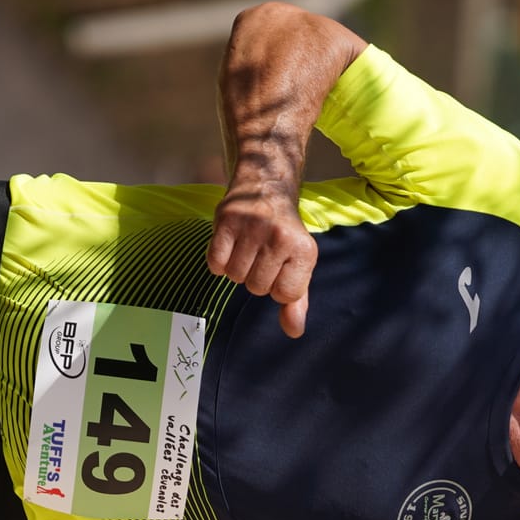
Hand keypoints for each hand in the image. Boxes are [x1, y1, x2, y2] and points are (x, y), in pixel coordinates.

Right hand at [208, 184, 315, 337]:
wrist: (266, 187)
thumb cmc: (283, 234)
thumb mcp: (298, 264)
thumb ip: (296, 300)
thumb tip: (294, 332)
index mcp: (305, 250)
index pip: (285, 295)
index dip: (278, 287)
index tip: (280, 267)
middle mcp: (280, 237)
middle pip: (257, 288)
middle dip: (256, 278)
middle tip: (261, 255)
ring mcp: (253, 227)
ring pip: (235, 277)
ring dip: (237, 269)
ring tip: (246, 249)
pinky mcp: (227, 220)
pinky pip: (215, 263)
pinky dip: (218, 262)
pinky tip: (229, 247)